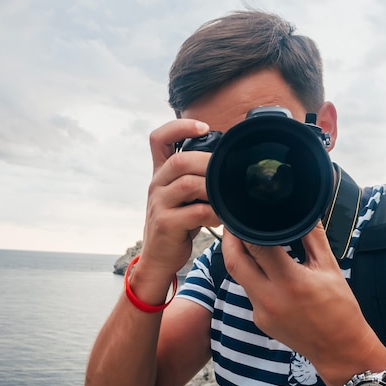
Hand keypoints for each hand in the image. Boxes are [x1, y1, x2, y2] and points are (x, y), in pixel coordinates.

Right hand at [139, 119, 221, 277]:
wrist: (159, 257)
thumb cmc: (178, 224)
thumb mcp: (184, 196)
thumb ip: (197, 179)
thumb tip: (229, 164)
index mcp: (161, 174)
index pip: (158, 139)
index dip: (179, 127)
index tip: (204, 127)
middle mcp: (156, 184)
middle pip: (179, 160)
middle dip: (208, 162)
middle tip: (229, 172)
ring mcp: (159, 204)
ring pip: (187, 184)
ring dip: (213, 188)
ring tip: (227, 196)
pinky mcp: (165, 223)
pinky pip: (193, 212)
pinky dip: (212, 213)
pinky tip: (221, 218)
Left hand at [221, 222, 385, 385]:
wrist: (340, 350)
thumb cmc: (340, 308)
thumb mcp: (330, 268)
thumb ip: (313, 237)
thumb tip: (306, 211)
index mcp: (290, 281)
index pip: (256, 246)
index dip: (246, 228)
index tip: (244, 215)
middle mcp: (270, 298)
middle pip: (233, 262)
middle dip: (229, 240)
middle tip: (233, 224)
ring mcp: (261, 312)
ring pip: (239, 277)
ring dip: (240, 258)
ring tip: (247, 241)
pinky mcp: (259, 321)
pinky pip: (250, 292)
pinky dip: (253, 277)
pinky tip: (264, 270)